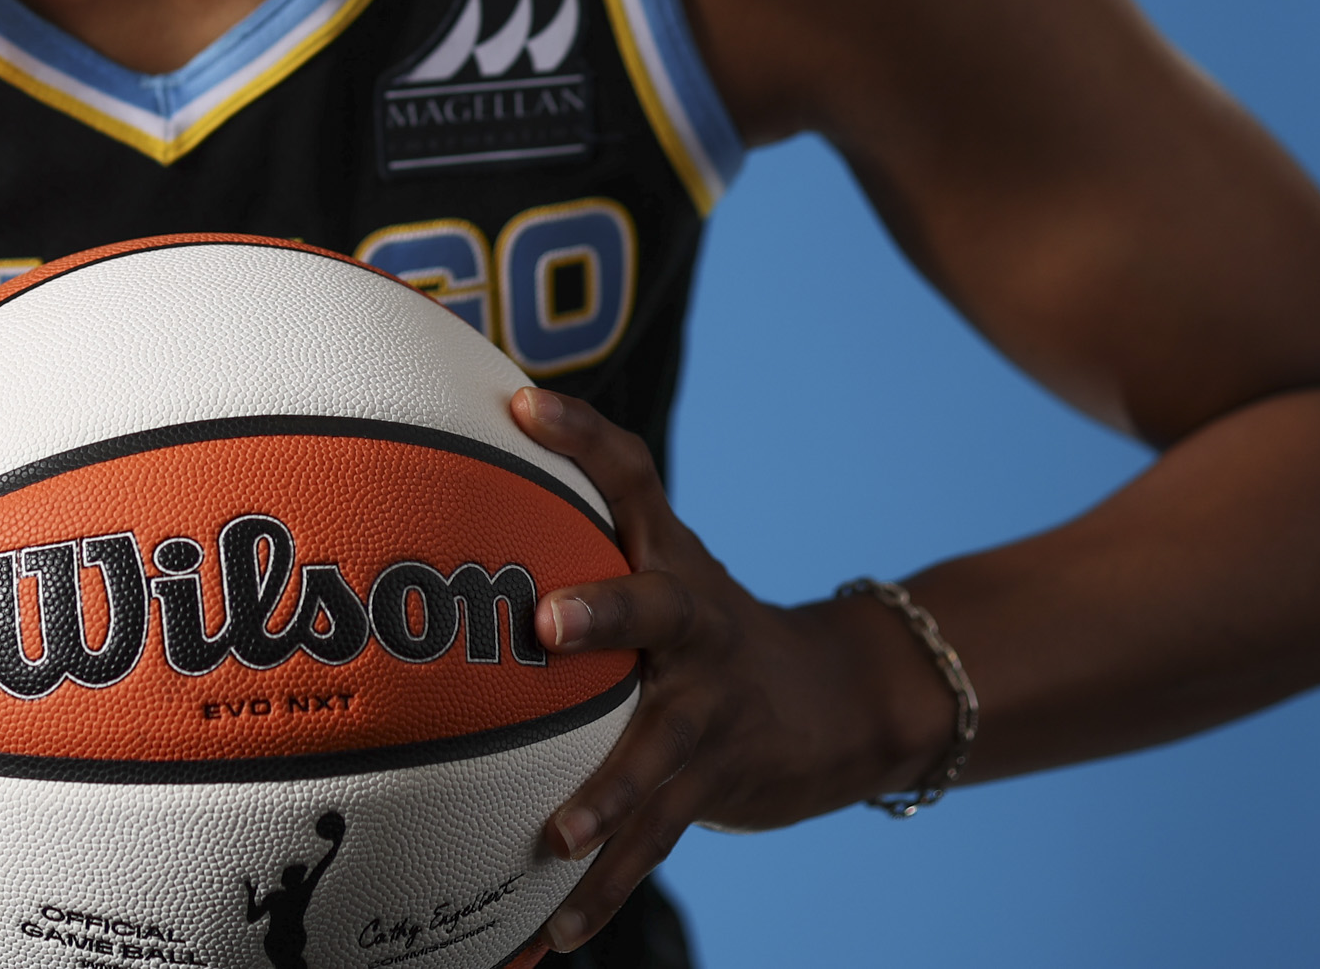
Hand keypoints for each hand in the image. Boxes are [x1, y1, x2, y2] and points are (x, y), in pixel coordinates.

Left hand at [508, 386, 958, 952]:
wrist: (836, 701)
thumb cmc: (705, 616)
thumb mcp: (662, 552)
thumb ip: (582, 496)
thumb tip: (482, 420)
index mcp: (669, 562)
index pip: (630, 475)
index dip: (583, 434)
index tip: (525, 404)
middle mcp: (692, 630)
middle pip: (653, 607)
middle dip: (604, 610)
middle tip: (547, 623)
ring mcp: (705, 715)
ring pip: (654, 757)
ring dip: (602, 800)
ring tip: (548, 841)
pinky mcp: (706, 789)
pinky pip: (645, 849)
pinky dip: (595, 896)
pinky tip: (542, 942)